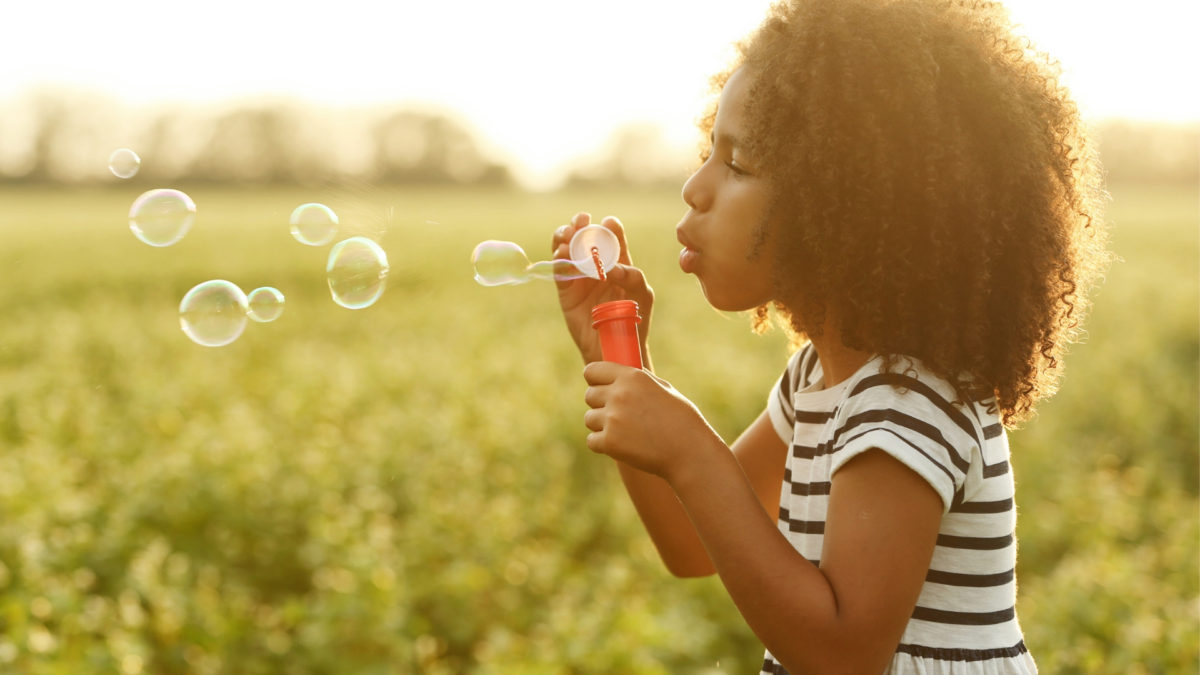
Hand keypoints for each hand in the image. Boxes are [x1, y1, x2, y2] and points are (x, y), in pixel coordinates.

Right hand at [552, 213, 653, 363]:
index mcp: (618, 261)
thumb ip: (633, 276)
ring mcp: (579, 276)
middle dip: (581, 225)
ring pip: (567, 248)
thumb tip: (612, 267)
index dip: (608, 227)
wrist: (614, 346)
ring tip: (569, 233)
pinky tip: (562, 252)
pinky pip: (559, 269)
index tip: (607, 223)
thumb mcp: (642, 294)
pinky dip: (558, 258)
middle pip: (585, 237)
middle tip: (582, 220)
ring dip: (565, 236)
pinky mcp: (565, 289)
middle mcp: (596, 265)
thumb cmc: (634, 319)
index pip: (612, 237)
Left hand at [582, 361, 721, 481]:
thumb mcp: (663, 389)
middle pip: (589, 395)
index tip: (600, 387)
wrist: (689, 452)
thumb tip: (621, 372)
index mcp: (632, 376)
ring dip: (602, 425)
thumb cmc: (682, 419)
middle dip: (600, 404)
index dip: (595, 379)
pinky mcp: (610, 442)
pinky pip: (592, 440)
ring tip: (625, 432)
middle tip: (619, 415)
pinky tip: (623, 445)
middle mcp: (619, 394)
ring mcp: (612, 419)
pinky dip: (604, 445)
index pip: (592, 371)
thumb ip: (639, 380)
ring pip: (589, 419)